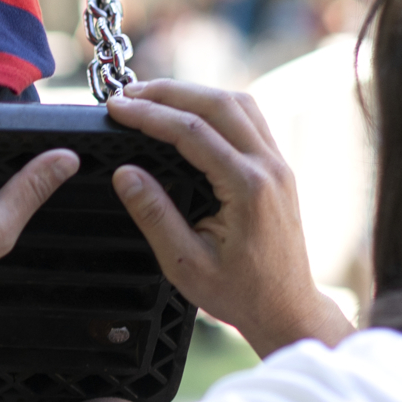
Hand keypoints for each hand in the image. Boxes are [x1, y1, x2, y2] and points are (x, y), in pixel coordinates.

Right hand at [105, 81, 351, 356]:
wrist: (285, 308)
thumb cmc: (239, 293)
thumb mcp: (184, 263)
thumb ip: (154, 215)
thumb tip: (125, 174)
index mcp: (248, 188)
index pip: (193, 133)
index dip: (149, 115)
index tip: (116, 109)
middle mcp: (269, 168)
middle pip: (218, 103)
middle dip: (169, 92)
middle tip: (128, 94)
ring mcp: (278, 164)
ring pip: (238, 104)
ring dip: (194, 93)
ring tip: (153, 97)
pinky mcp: (277, 168)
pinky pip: (249, 119)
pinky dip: (215, 106)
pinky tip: (189, 112)